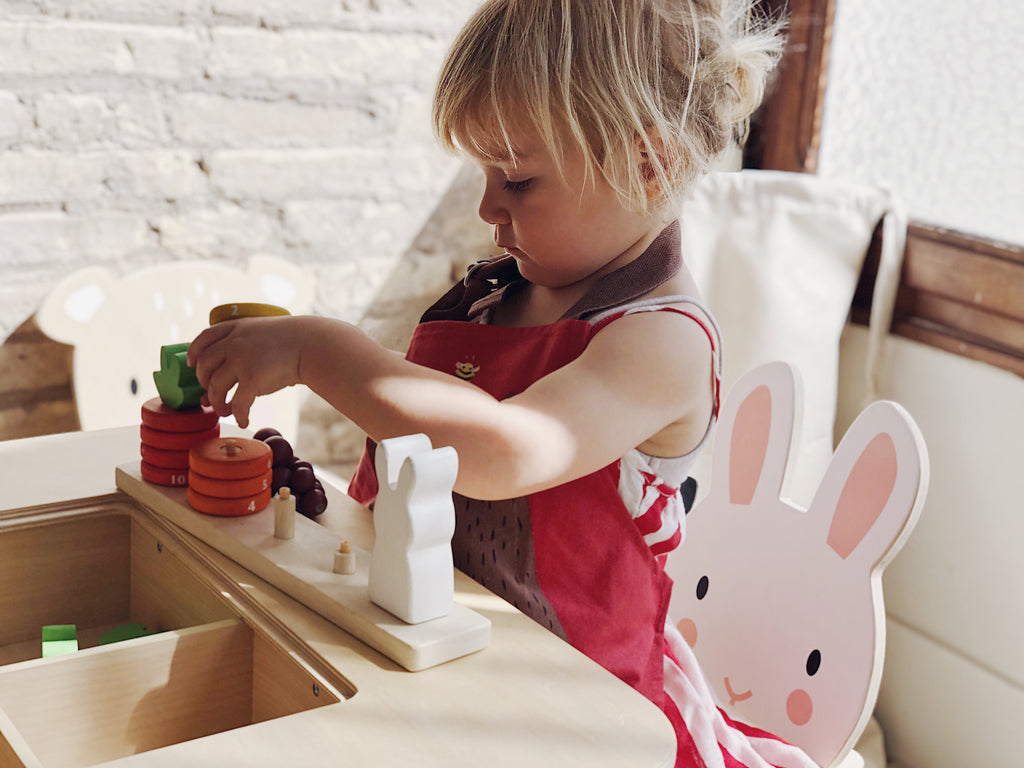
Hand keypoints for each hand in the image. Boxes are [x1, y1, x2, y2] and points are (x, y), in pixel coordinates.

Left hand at [187, 316, 302, 427]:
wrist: (311, 345)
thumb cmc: (290, 342)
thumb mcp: (261, 331)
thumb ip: (240, 346)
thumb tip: (226, 372)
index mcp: (235, 328)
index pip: (203, 339)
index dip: (194, 353)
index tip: (192, 365)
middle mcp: (233, 343)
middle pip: (204, 366)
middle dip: (204, 383)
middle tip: (212, 395)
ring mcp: (241, 360)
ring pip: (215, 387)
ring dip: (217, 403)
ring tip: (225, 411)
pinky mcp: (253, 379)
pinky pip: (237, 403)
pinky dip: (239, 416)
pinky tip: (244, 421)